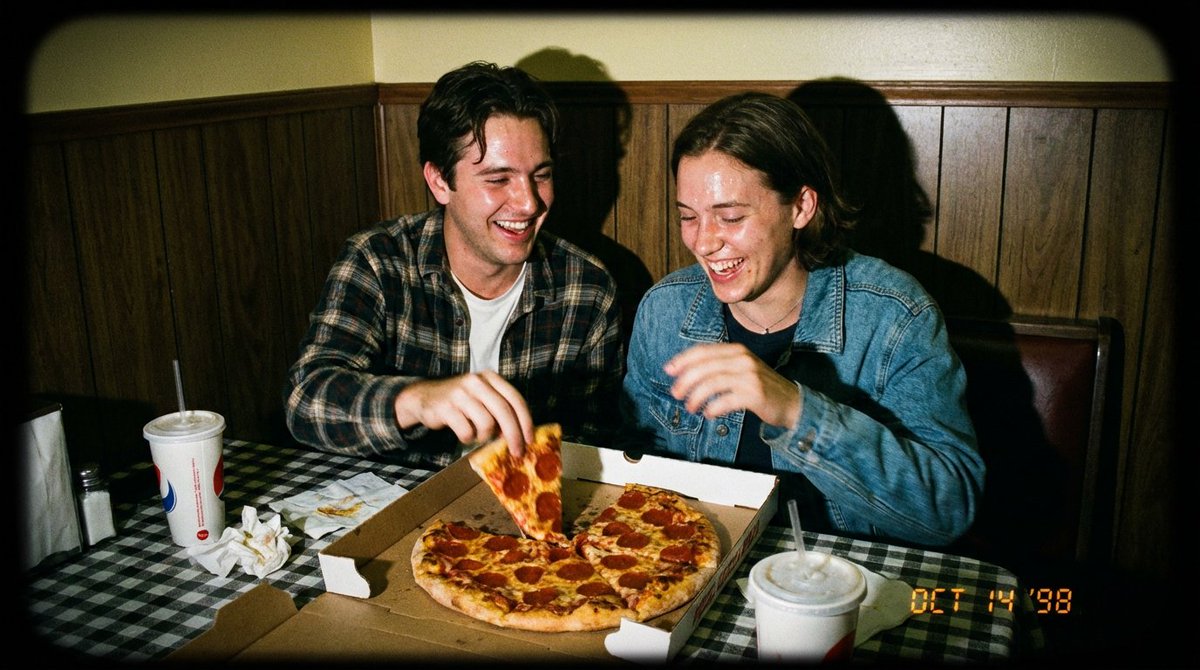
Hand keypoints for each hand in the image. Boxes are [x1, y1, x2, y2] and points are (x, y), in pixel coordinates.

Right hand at [393, 370, 534, 456]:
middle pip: (504, 412)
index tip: (530, 440)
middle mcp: (477, 382)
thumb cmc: (460, 401)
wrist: (424, 397)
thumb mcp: (483, 397)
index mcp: (490, 377)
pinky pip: (467, 431)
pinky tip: (463, 433)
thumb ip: (500, 409)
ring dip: (484, 436)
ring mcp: (460, 393)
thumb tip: (520, 435)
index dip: (525, 421)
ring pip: (486, 423)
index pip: (515, 399)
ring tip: (477, 434)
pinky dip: (468, 438)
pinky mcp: (446, 407)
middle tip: (517, 452)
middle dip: (513, 436)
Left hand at [664, 343, 800, 428]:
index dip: (683, 360)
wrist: (791, 402)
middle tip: (675, 394)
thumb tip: (682, 371)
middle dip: (685, 380)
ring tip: (690, 408)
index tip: (668, 370)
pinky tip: (709, 414)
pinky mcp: (755, 394)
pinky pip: (726, 400)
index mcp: (736, 350)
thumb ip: (716, 367)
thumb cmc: (759, 387)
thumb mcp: (738, 370)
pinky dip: (713, 408)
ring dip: (696, 396)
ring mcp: (750, 376)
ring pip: (713, 382)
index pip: (703, 350)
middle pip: (705, 366)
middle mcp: (743, 359)